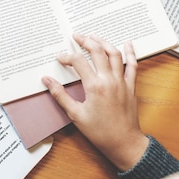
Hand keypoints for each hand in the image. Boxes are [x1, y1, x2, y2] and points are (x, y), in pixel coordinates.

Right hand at [42, 34, 148, 170]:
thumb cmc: (99, 132)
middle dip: (85, 41)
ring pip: (114, 54)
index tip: (60, 58)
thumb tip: (46, 80)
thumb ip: (60, 94)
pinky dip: (130, 52)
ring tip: (94, 36)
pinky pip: (132, 65)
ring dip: (103, 42)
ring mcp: (122, 81)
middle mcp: (109, 80)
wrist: (124, 143)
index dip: (67, 56)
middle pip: (97, 51)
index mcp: (94, 86)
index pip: (78, 62)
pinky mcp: (130, 86)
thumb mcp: (75, 114)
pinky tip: (128, 43)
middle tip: (76, 36)